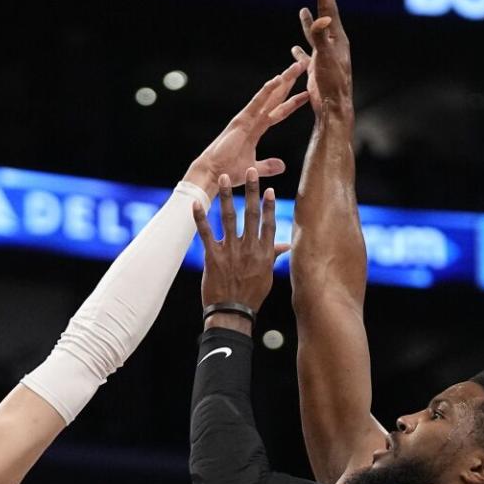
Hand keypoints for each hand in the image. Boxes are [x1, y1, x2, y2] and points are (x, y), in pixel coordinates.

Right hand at [185, 59, 308, 198]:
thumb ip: (267, 166)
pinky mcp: (241, 121)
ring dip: (282, 81)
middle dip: (289, 82)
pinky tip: (277, 79)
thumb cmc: (228, 171)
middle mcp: (253, 119)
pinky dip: (266, 91)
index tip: (306, 93)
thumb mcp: (253, 169)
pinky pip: (256, 103)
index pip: (279, 112)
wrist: (213, 173)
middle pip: (276, 98)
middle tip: (302, 66)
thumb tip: (283, 166)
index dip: (292, 102)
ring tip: (295, 67)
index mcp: (257, 129)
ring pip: (269, 96)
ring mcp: (247, 118)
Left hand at [193, 169, 286, 319]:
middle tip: (250, 170)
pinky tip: (195, 203)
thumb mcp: (267, 276)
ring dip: (226, 196)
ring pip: (229, 218)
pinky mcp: (213, 257)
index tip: (268, 188)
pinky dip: (200, 217)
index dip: (268, 205)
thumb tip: (288, 246)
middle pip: (250, 214)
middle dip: (250, 191)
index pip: (268, 223)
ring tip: (223, 178)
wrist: (232, 312)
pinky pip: (206, 233)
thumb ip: (274, 256)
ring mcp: (230, 252)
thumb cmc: (251, 295)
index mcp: (263, 253)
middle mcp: (248, 248)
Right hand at [291, 0, 352, 115]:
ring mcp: (325, 57)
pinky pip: (307, 55)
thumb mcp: (326, 56)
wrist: (332, 106)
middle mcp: (332, 45)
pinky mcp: (317, 69)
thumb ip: (321, 36)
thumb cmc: (332, 81)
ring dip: (309, 24)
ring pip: (315, 35)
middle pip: (325, 19)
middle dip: (321, 3)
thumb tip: (321, 18)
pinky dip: (301, 50)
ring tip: (302, 11)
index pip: (330, 11)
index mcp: (337, 39)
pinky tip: (294, 48)